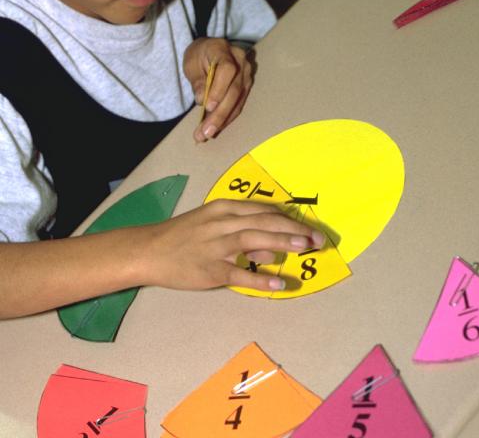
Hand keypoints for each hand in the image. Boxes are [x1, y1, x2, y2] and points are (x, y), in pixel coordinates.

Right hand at [141, 199, 324, 291]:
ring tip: (305, 247)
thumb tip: (272, 250)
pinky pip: (239, 274)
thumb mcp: (213, 224)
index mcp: (224, 208)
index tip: (308, 226)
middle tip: (317, 238)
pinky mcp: (209, 270)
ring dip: (282, 242)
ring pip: (253, 239)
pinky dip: (260, 279)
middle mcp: (222, 223)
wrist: (148, 250)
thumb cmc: (183, 235)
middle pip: (264, 221)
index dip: (288, 218)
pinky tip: (279, 283)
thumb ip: (243, 232)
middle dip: (293, 228)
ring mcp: (215, 246)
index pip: (263, 210)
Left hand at [183, 38, 252, 141]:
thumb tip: (202, 100)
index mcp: (223, 50)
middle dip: (220, 114)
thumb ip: (197, 80)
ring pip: (238, 101)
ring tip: (206, 134)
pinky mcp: (246, 87)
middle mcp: (241, 61)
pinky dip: (227, 118)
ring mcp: (246, 75)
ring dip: (223, 120)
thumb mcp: (191, 64)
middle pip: (234, 90)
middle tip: (206, 132)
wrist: (209, 50)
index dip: (219, 89)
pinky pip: (238, 105)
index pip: (227, 69)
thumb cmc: (199, 55)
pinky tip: (216, 129)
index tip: (208, 107)